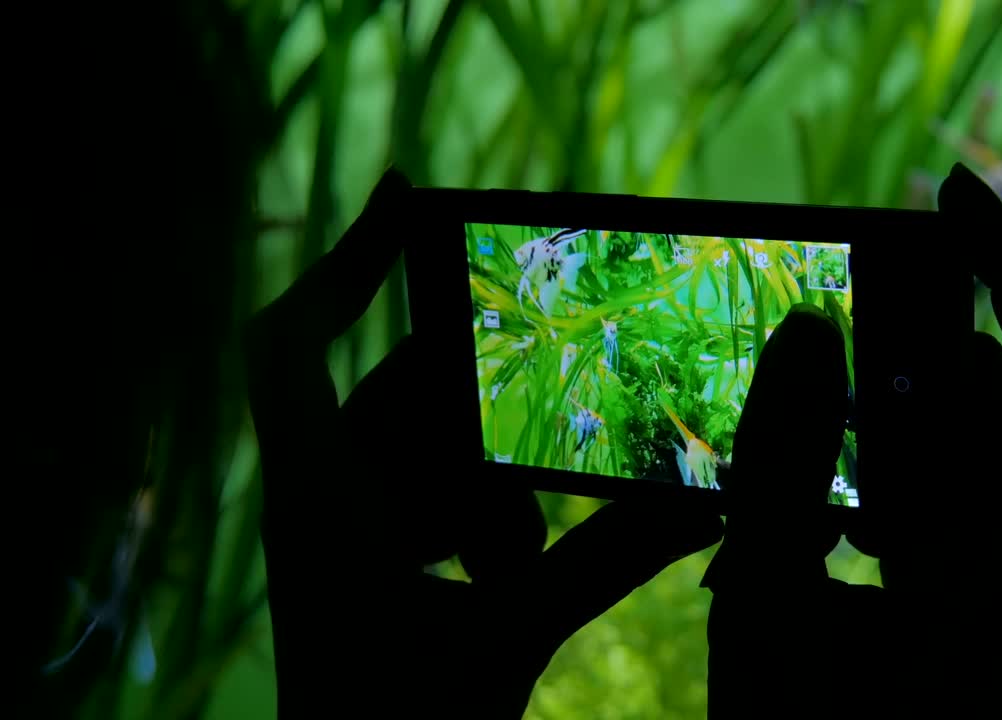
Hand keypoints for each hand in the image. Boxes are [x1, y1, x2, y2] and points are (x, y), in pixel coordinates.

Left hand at [246, 170, 723, 717]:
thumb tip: (705, 504)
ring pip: (433, 460)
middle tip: (556, 398)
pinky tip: (512, 585)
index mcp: (318, 502)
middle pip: (401, 400)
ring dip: (492, 496)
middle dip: (481, 411)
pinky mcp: (382, 569)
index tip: (404, 199)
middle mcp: (326, 503)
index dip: (339, 266)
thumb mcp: (505, 642)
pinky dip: (488, 533)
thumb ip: (604, 568)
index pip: (293, 349)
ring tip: (514, 566)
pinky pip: (442, 511)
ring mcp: (351, 537)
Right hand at [703, 163, 1001, 717]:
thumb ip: (782, 459)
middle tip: (834, 302)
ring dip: (892, 406)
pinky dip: (893, 451)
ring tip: (808, 472)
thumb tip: (808, 326)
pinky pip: (955, 475)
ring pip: (975, 434)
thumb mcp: (766, 596)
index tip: (945, 197)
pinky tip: (826, 504)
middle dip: (925, 330)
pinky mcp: (986, 578)